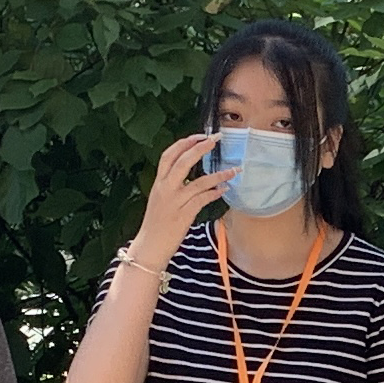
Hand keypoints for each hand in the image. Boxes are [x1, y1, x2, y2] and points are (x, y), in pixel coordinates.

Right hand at [135, 126, 235, 253]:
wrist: (150, 246)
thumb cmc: (156, 225)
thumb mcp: (159, 200)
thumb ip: (171, 186)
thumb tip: (188, 177)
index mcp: (158, 183)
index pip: (168, 155)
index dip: (184, 143)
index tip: (199, 136)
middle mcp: (165, 189)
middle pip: (183, 161)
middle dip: (200, 148)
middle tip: (215, 140)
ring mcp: (175, 202)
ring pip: (199, 182)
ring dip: (219, 175)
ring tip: (233, 170)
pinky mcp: (184, 215)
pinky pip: (203, 199)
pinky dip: (215, 193)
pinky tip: (224, 190)